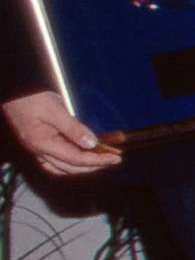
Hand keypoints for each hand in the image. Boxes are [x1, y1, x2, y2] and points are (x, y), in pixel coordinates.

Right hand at [4, 91, 121, 176]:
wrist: (15, 92)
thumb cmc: (31, 98)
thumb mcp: (55, 110)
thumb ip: (74, 129)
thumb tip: (92, 144)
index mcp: (42, 144)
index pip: (76, 159)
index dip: (98, 160)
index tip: (115, 159)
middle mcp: (38, 151)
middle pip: (70, 167)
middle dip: (93, 166)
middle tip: (112, 160)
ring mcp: (37, 149)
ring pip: (62, 167)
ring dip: (83, 167)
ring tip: (100, 160)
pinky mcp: (38, 144)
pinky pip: (55, 161)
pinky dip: (71, 162)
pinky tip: (81, 158)